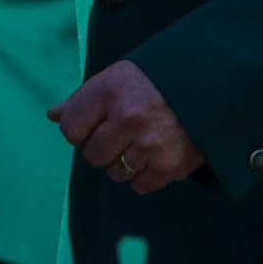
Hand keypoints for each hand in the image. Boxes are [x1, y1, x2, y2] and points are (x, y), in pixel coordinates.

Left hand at [49, 59, 203, 193]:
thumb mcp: (114, 78)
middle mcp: (128, 118)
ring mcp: (151, 144)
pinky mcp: (172, 165)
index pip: (70, 129)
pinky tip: (153, 154)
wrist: (210, 86)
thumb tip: (52, 115)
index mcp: (109, 91)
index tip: (93, 123)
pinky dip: (143, 175)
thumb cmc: (153, 82)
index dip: (78, 129)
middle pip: (91, 155)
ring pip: (114, 172)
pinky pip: (139, 185)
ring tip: (139, 142)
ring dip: (122, 162)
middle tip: (119, 134)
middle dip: (100, 147)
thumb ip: (82, 99)